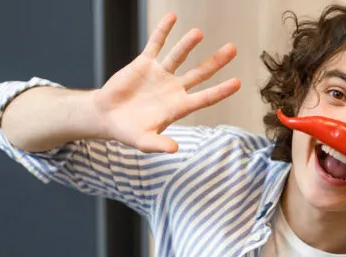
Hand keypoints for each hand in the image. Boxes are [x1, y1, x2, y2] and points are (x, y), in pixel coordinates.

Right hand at [90, 12, 240, 152]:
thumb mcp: (143, 141)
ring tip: (199, 33)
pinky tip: (172, 17)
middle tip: (232, 49)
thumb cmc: (128, 131)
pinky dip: (163, 31)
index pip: (205, 97)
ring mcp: (161, 74)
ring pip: (179, 56)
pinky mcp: (144, 63)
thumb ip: (159, 144)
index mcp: (178, 107)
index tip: (237, 82)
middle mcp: (174, 88)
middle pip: (200, 73)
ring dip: (188, 44)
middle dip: (216, 62)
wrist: (107, 116)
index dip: (221, 91)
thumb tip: (174, 149)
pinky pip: (156, 44)